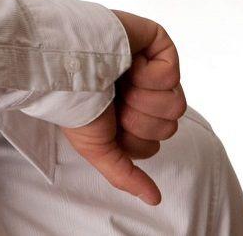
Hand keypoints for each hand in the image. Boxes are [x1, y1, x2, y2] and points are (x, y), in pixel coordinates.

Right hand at [60, 10, 184, 205]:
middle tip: (114, 101)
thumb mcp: (97, 149)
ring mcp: (150, 67)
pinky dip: (147, 75)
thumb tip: (153, 199)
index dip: (133, 139)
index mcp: (126, 114)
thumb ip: (125, 175)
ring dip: (143, 99)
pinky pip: (171, 74)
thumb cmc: (74, 104)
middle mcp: (140, 92)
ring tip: (120, 83)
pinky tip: (128, 66)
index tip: (109, 122)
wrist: (67, 68)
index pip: (153, 142)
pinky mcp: (158, 44)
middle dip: (138, 119)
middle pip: (168, 126)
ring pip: (175, 104)